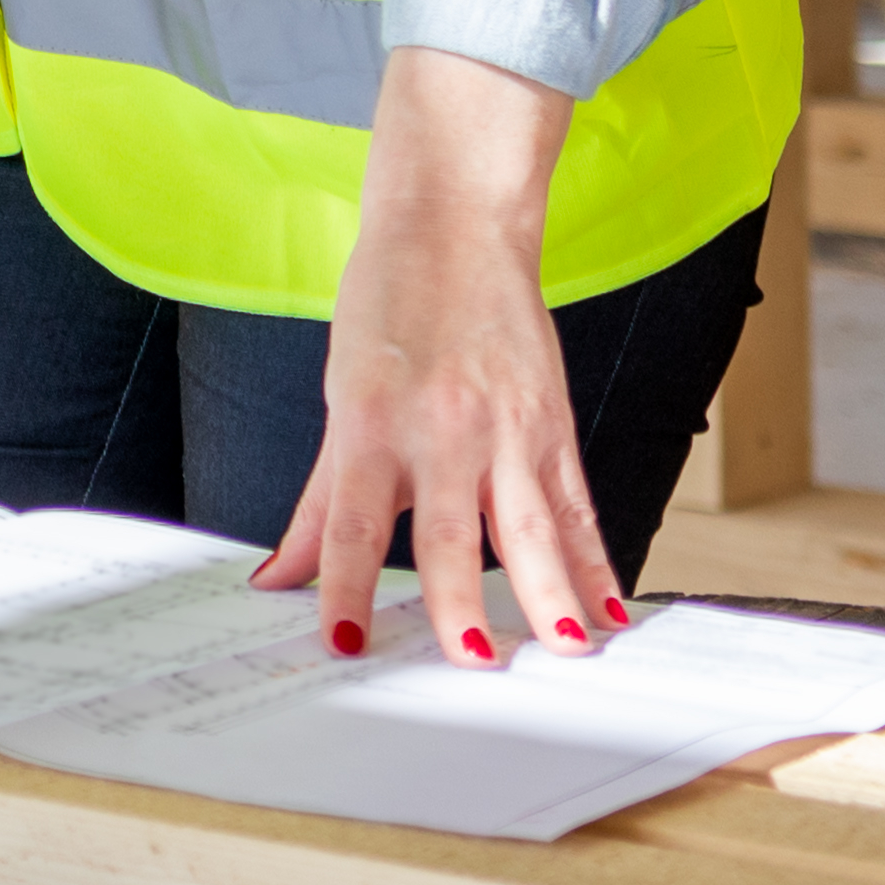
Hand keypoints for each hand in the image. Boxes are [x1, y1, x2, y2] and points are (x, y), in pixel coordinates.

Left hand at [254, 50, 610, 667]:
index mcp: (369, 423)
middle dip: (462, 600)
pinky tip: (607, 605)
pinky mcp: (552, 423)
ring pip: (531, 523)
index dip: (345, 584)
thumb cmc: (385, 305)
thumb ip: (315, 501)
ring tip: (564, 647)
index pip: (350, 522)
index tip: (344, 640)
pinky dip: (594, 559)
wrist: (454, 224)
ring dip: (550, 589)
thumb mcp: (337, 396)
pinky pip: (575, 503)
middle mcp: (439, 428)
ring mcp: (505, 426)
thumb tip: (277, 577)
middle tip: (472, 660)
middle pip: (449, 531)